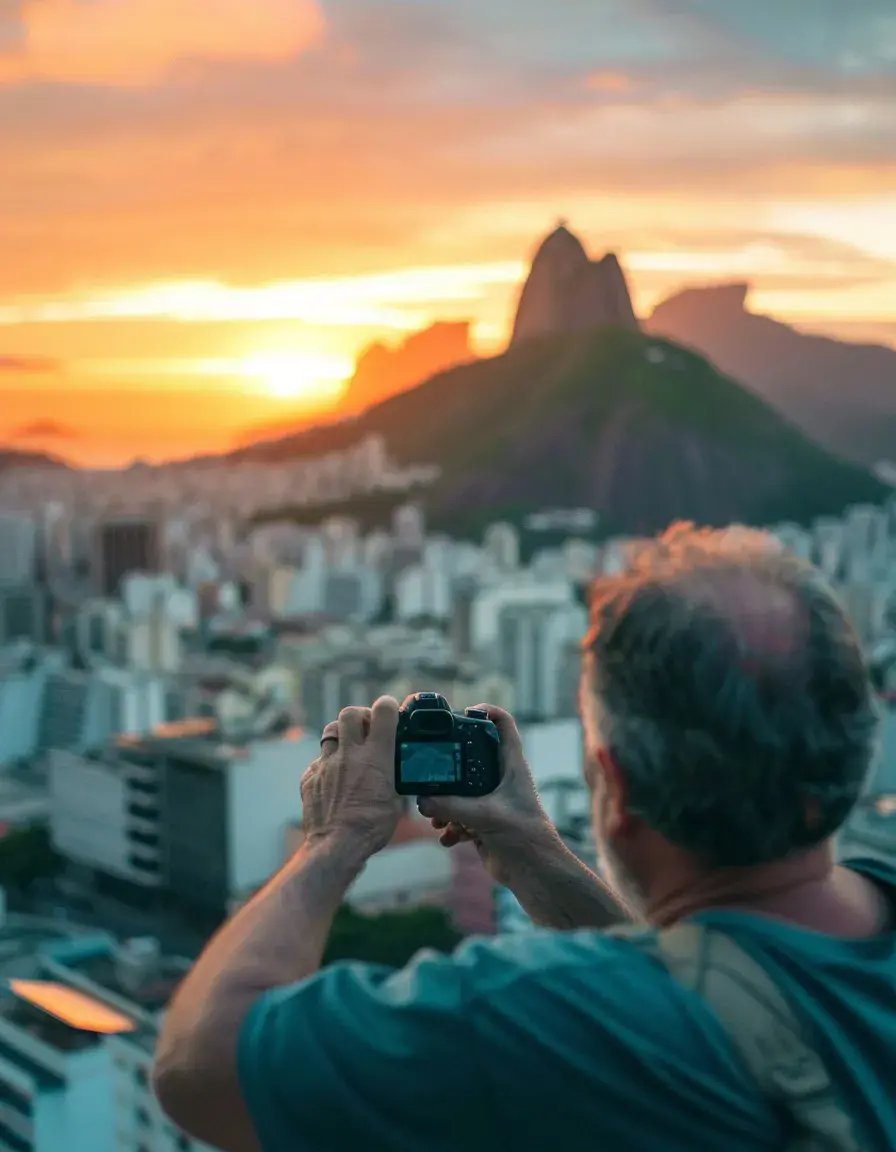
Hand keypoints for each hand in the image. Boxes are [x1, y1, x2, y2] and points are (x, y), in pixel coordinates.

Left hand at [301, 697, 401, 857]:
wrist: (337, 845)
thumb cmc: (372, 827)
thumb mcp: (396, 803)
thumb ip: (394, 782)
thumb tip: (397, 779)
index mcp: (376, 757)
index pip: (383, 712)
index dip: (387, 706)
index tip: (390, 711)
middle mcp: (349, 754)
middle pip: (349, 713)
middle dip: (359, 716)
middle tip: (366, 729)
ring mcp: (326, 764)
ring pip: (330, 732)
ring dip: (341, 735)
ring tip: (348, 748)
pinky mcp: (310, 777)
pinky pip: (317, 761)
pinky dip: (326, 764)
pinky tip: (333, 778)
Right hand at [416, 704, 554, 885]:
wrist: (534, 874)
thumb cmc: (524, 837)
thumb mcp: (485, 816)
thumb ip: (452, 807)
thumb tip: (422, 801)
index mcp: (511, 766)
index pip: (503, 725)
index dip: (487, 712)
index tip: (465, 712)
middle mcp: (501, 779)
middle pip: (472, 756)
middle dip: (450, 765)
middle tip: (431, 768)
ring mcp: (491, 800)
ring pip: (461, 789)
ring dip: (445, 802)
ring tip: (436, 817)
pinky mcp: (483, 822)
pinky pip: (458, 815)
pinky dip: (450, 825)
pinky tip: (448, 838)